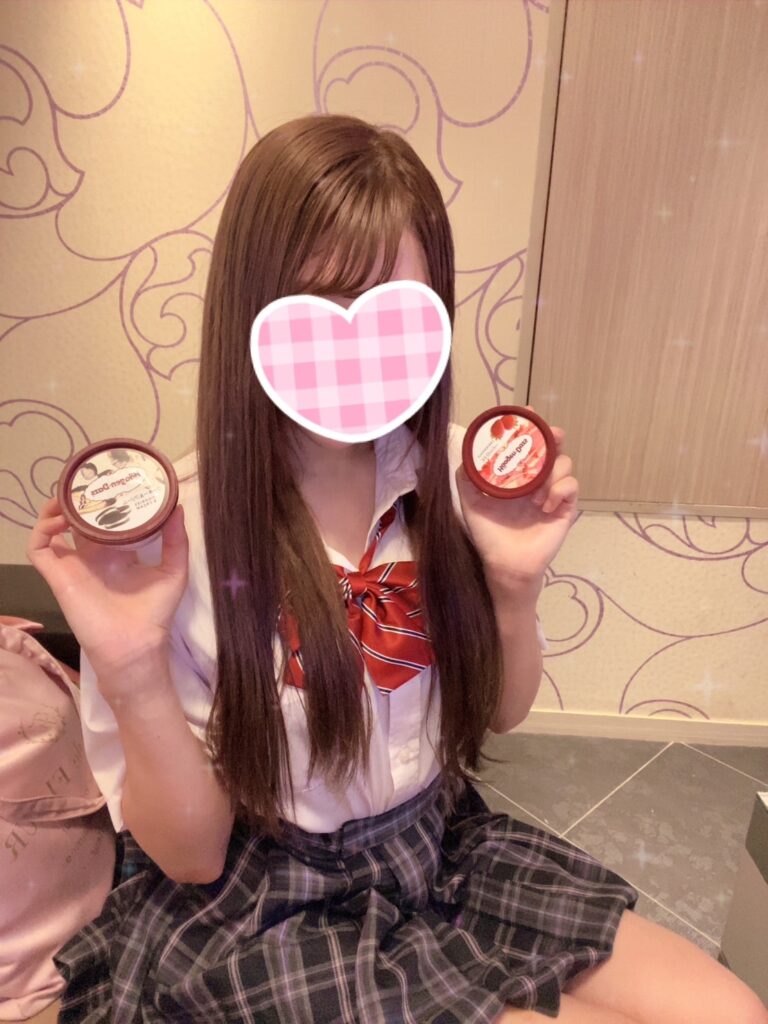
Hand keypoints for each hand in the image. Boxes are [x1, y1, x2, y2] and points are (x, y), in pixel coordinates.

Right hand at [26, 495, 188, 696]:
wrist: (135, 644)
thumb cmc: (154, 612)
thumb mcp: (173, 571)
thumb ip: (176, 540)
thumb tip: (178, 506)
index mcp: (117, 552)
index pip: (104, 519)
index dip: (103, 500)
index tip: (109, 480)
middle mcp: (92, 555)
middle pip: (75, 518)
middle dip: (76, 498)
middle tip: (84, 480)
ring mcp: (73, 565)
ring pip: (51, 528)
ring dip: (54, 509)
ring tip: (67, 498)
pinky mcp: (58, 577)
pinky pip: (39, 549)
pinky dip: (41, 531)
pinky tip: (57, 521)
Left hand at [455, 406, 578, 588]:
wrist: (505, 563)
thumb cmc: (489, 534)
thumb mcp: (471, 503)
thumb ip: (466, 479)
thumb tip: (465, 456)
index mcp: (516, 475)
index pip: (527, 444)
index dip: (531, 426)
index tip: (529, 413)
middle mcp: (537, 479)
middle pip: (553, 447)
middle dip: (553, 436)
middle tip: (551, 434)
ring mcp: (552, 492)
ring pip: (564, 464)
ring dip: (551, 471)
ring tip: (533, 494)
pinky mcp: (565, 507)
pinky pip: (570, 487)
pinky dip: (558, 490)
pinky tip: (543, 505)